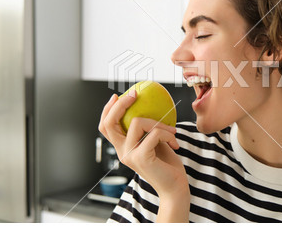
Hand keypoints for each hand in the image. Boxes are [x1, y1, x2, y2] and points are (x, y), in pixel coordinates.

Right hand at [98, 93, 189, 219]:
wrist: (175, 188)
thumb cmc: (168, 164)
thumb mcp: (156, 142)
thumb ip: (148, 129)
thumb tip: (149, 105)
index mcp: (122, 148)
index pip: (106, 127)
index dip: (107, 110)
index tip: (117, 96)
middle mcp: (122, 152)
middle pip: (109, 123)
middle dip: (120, 105)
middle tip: (135, 94)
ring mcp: (129, 155)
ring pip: (138, 122)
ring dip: (159, 122)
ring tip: (173, 131)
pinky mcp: (141, 157)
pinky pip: (155, 133)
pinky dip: (168, 134)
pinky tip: (175, 143)